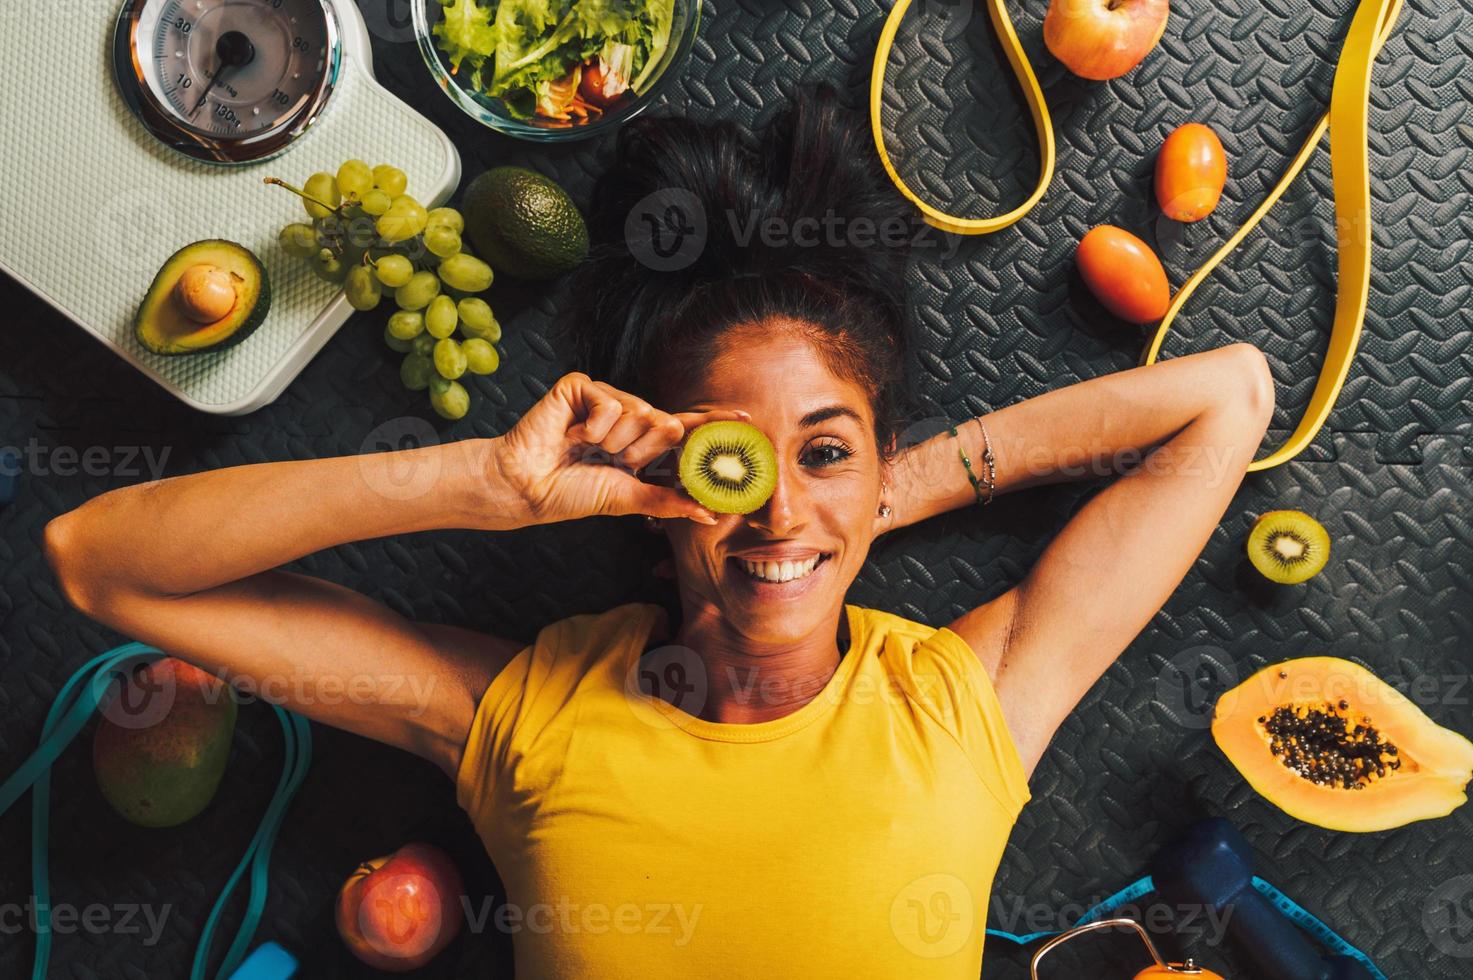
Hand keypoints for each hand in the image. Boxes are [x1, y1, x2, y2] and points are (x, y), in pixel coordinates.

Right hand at [490, 372, 748, 525]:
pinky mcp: (582, 387)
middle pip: (665, 423)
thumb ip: (668, 502)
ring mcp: (606, 398)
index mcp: (641, 441)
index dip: (714, 422)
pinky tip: (573, 436)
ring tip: (587, 449)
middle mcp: (628, 415)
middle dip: (642, 452)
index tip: (746, 419)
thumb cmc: (572, 493)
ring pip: (639, 413)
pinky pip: (609, 403)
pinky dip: (593, 427)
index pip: (685, 429)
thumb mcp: (628, 499)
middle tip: (613, 461)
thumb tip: (709, 514)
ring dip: (614, 443)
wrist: (527, 486)